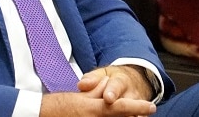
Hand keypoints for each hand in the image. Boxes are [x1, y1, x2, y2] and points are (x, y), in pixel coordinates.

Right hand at [39, 70, 155, 116]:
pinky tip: (114, 116)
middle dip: (133, 115)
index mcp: (97, 108)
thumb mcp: (83, 96)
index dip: (138, 107)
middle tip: (142, 113)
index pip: (122, 107)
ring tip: (125, 113)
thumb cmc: (64, 105)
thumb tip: (109, 85)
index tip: (151, 106)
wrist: (46, 114)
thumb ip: (98, 90)